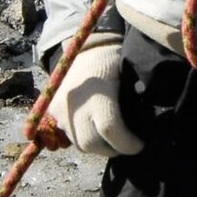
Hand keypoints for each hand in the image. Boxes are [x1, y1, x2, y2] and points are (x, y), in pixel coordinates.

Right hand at [57, 34, 142, 158]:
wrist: (87, 46)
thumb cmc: (114, 60)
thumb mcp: (129, 77)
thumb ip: (133, 104)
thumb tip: (144, 128)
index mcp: (98, 91)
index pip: (111, 129)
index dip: (128, 144)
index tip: (139, 144)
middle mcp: (75, 102)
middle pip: (91, 143)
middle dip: (112, 149)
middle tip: (126, 145)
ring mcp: (60, 108)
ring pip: (79, 144)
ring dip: (97, 147)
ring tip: (112, 140)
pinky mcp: (53, 111)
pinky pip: (69, 135)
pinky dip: (83, 138)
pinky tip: (96, 130)